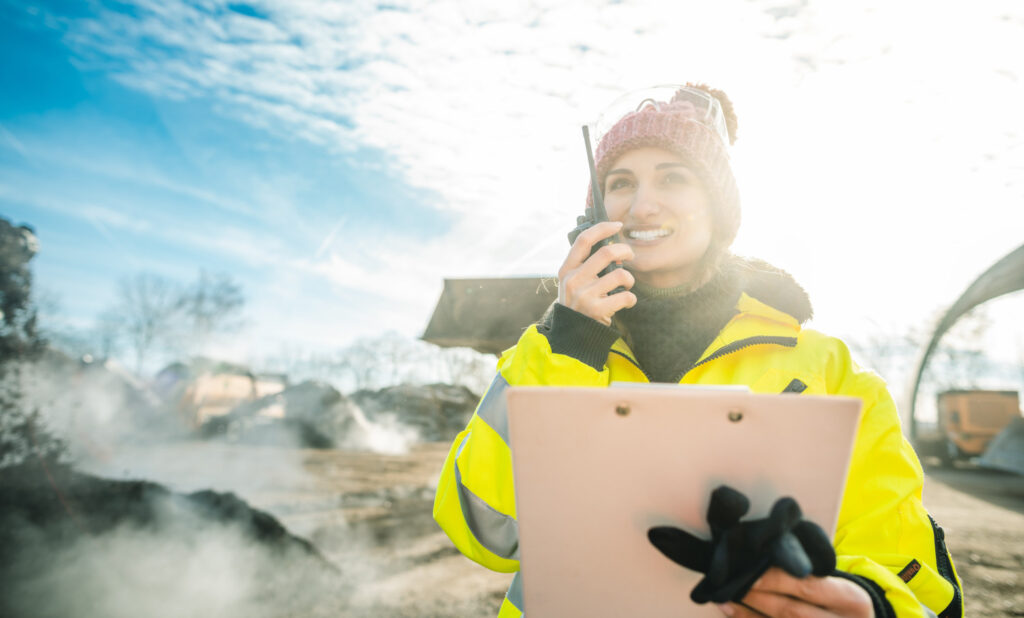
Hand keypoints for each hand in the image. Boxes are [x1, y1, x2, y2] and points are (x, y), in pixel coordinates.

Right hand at [557, 220, 636, 324]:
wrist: (573, 335)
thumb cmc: (578, 303)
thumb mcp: (573, 282)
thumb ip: (586, 265)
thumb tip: (613, 247)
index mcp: (567, 269)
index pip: (584, 240)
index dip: (602, 228)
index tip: (618, 225)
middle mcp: (574, 280)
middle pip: (606, 253)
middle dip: (625, 251)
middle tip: (630, 255)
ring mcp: (585, 296)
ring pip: (620, 275)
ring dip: (630, 279)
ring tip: (627, 284)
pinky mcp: (597, 310)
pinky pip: (626, 297)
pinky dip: (631, 299)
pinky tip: (626, 302)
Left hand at [719, 568, 872, 616]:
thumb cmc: (837, 595)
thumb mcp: (835, 580)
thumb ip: (805, 569)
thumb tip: (762, 554)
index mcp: (852, 600)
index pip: (809, 587)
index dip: (776, 579)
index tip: (750, 570)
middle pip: (792, 613)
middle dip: (757, 598)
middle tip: (730, 582)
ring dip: (747, 615)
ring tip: (724, 599)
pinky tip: (733, 613)